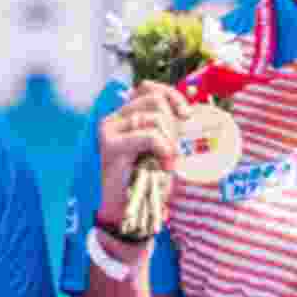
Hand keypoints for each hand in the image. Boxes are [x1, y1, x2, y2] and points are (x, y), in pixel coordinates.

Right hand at [93, 81, 190, 227]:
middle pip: (155, 100)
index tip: (186, 115)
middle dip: (173, 123)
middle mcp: (114, 118)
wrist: (125, 210)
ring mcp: (110, 130)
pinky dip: (163, 149)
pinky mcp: (110, 146)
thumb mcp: (160, 147)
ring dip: (169, 140)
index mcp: (124, 114)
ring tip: (166, 162)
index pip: (148, 87)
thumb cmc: (146, 179)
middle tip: (173, 149)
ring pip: (155, 118)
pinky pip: (150, 136)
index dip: (171, 95)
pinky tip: (163, 164)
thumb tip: (187, 112)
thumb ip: (168, 127)